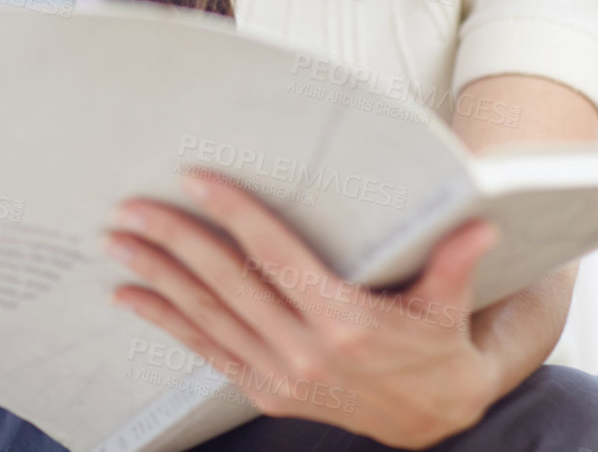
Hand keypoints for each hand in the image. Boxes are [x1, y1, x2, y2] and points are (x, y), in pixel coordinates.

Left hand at [104, 170, 502, 449]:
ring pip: (206, 316)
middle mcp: (306, 350)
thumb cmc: (435, 344)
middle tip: (132, 206)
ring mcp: (281, 375)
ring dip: (157, 275)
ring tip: (118, 240)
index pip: (276, 254)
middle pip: (226, 282)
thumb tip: (480, 221)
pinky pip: (205, 350)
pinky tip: (130, 294)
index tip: (195, 180)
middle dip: (174, 239)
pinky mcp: (266, 392)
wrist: (433, 418)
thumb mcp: (447, 305)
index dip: (234, 214)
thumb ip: (454, 262)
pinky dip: (166, 321)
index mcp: (345, 320)